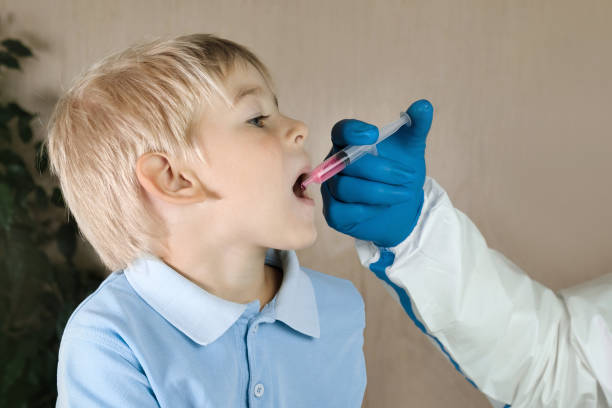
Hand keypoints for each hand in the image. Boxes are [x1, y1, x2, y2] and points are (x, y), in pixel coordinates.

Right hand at [321, 99, 432, 247]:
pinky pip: (344, 211)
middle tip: (408, 176)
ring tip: (404, 193)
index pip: (340, 131)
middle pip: (346, 163)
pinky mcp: (334, 214)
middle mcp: (334, 164)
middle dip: (382, 170)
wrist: (403, 209)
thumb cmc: (401, 174)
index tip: (374, 135)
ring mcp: (330, 189)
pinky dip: (368, 209)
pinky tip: (384, 207)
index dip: (353, 132)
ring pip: (346, 188)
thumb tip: (424, 105)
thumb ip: (417, 126)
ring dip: (380, 192)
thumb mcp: (412, 149)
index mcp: (348, 143)